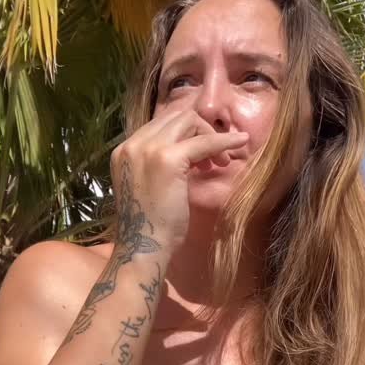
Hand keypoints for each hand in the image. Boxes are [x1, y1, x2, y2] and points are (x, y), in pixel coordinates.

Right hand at [110, 106, 247, 254]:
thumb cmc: (149, 225)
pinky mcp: (168, 158)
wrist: (143, 247)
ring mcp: (148, 149)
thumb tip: (184, 149)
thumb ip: (156, 163)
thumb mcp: (147, 185)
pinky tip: (239, 144)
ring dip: (209, 137)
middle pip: (176, 117)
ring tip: (218, 164)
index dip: (186, 134)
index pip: (161, 124)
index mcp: (124, 150)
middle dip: (200, 132)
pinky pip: (204, 141)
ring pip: (189, 122)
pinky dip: (224, 141)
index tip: (201, 156)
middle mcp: (132, 144)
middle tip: (214, 160)